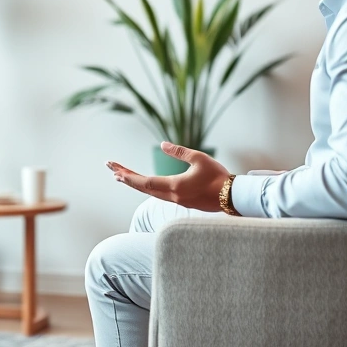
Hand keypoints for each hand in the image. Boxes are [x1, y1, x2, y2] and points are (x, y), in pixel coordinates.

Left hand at [107, 141, 230, 211]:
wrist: (233, 197)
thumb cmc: (218, 176)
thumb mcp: (199, 158)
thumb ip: (179, 152)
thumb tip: (162, 144)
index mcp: (175, 186)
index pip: (146, 182)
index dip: (129, 177)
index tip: (116, 172)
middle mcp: (173, 196)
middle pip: (144, 188)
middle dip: (127, 178)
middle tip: (112, 170)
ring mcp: (178, 201)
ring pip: (151, 193)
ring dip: (136, 184)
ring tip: (123, 176)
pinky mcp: (184, 202)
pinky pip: (159, 195)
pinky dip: (148, 188)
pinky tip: (145, 185)